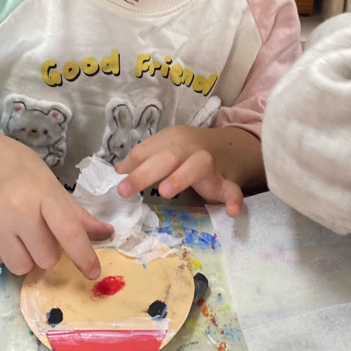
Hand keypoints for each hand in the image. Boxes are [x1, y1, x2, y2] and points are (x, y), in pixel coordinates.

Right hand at [0, 123, 111, 277]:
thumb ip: (75, 213)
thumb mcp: (50, 183)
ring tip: (18, 234)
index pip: (68, 232)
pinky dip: (4, 252)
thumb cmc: (19, 171)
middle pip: (46, 258)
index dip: (83, 256)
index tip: (93, 273)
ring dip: (26, 257)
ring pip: (22, 267)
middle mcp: (17, 210)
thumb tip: (106, 233)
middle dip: (47, 251)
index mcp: (42, 193)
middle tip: (38, 231)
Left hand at [115, 125, 262, 216]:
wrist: (230, 146)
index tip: (116, 183)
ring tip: (166, 192)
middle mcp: (190, 148)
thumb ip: (143, 159)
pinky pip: (233, 189)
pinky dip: (234, 199)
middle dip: (146, 172)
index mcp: (171, 139)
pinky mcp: (227, 181)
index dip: (131, 166)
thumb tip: (118, 171)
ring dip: (181, 177)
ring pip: (198, 165)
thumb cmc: (189, 150)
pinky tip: (231, 211)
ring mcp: (211, 163)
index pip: (147, 150)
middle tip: (125, 190)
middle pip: (168, 156)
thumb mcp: (165, 148)